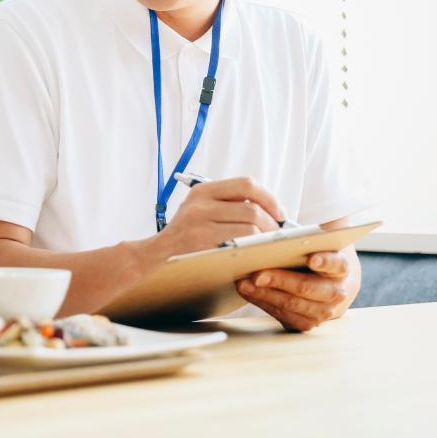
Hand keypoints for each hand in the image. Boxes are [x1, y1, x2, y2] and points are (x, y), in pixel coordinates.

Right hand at [149, 177, 285, 259]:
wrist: (157, 253)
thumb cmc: (185, 234)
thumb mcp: (200, 209)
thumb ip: (226, 204)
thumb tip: (268, 208)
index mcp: (203, 190)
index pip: (246, 184)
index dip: (269, 198)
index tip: (279, 212)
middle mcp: (201, 201)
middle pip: (252, 206)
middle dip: (272, 221)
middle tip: (277, 233)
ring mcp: (199, 220)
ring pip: (250, 224)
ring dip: (266, 236)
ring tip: (268, 243)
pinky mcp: (201, 239)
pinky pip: (240, 240)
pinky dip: (253, 245)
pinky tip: (254, 251)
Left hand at [238, 251, 352, 331]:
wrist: (325, 284)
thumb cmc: (312, 258)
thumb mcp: (312, 246)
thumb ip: (302, 241)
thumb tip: (274, 239)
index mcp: (340, 267)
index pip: (335, 263)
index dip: (324, 261)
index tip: (311, 259)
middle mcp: (336, 291)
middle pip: (307, 287)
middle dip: (279, 280)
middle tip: (256, 275)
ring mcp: (323, 311)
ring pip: (292, 304)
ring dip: (264, 294)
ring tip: (244, 284)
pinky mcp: (308, 323)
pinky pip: (283, 315)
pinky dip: (263, 302)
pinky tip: (248, 293)